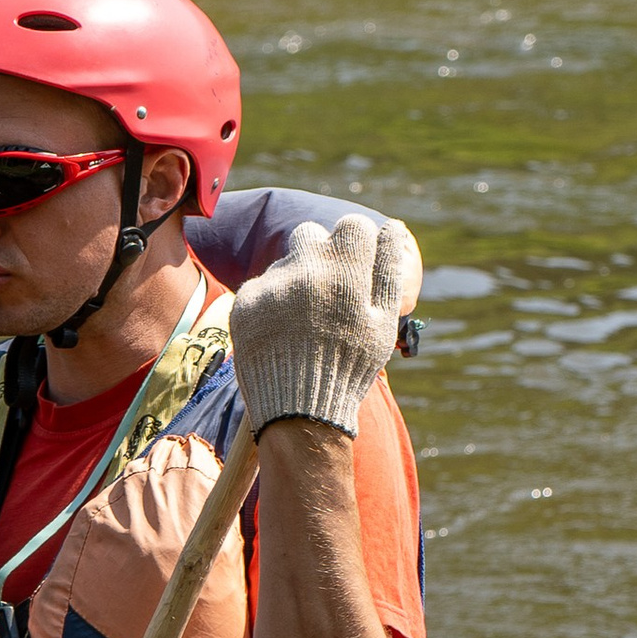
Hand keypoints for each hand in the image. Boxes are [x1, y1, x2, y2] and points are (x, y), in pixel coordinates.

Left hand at [227, 214, 421, 436]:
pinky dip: (271, 302)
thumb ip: (387, 270)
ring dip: (295, 278)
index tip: (355, 268)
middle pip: (312, 234)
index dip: (357, 245)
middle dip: (321, 255)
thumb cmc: (350, 366)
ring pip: (285, 262)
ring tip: (304, 321)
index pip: (352, 225)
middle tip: (328, 293)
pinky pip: (262, 286)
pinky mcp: (244, 301)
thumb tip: (391, 227)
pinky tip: (281, 332)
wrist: (298, 412)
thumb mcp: (381, 322)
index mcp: (345, 271)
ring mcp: (271, 284)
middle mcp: (305, 269)